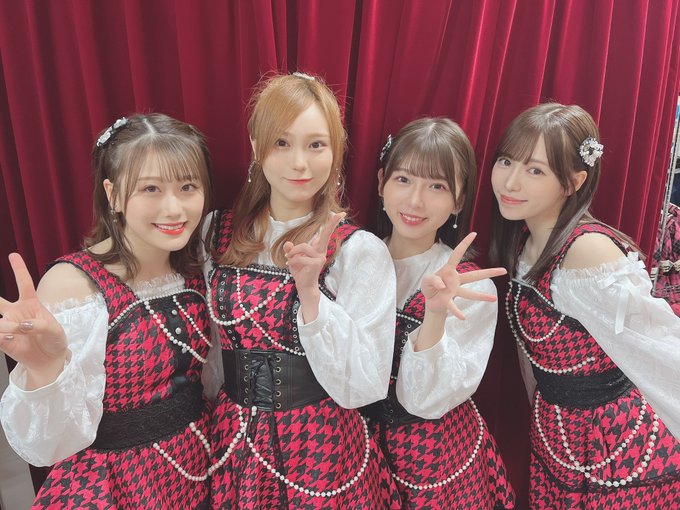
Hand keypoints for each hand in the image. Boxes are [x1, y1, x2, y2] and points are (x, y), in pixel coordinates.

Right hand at [0, 253, 67, 382]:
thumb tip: (22, 326)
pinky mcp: (3, 341)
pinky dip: (3, 338)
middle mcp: (16, 312)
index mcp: (31, 304)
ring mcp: (7, 326)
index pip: (24, 283)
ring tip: (18, 332)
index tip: (13, 255)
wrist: (51, 360)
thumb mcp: (55, 331)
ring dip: (7, 326)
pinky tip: (11, 340)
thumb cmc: (55, 340)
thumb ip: (40, 325)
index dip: (19, 269)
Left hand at [283, 212, 345, 292]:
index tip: (341, 214)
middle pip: (326, 234)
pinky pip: (300, 258)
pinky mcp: (316, 263)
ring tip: (289, 258)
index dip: (332, 223)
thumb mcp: (293, 257)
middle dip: (333, 223)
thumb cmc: (300, 270)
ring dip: (293, 252)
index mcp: (318, 248)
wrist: (304, 286)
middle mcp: (321, 251)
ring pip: (303, 246)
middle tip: (342, 213)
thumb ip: (290, 249)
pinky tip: (291, 265)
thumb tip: (288, 244)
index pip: (326, 233)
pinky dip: (292, 261)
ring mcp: (320, 257)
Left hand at [422, 232, 506, 319]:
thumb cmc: (429, 287)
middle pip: (474, 275)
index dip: (465, 244)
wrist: (429, 301)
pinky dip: (457, 311)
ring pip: (469, 293)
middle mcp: (455, 280)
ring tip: (494, 299)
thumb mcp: (426, 280)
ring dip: (481, 296)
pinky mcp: (449, 301)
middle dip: (489, 273)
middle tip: (504, 270)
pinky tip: (463, 318)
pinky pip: (454, 306)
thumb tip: (442, 285)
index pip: (457, 254)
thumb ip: (432, 279)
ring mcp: (454, 291)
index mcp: (449, 270)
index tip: (474, 233)